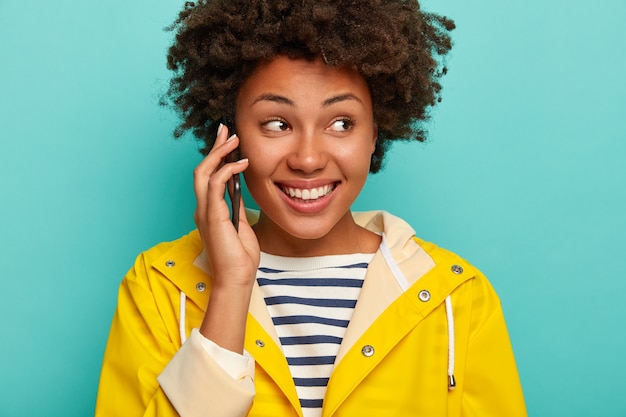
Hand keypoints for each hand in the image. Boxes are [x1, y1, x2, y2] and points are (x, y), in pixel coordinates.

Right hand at [193, 123, 258, 289]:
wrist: (237, 278)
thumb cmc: (240, 257)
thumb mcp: (241, 225)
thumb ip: (236, 207)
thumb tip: (239, 189)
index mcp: (208, 211)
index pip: (208, 177)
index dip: (217, 157)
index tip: (228, 141)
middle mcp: (202, 209)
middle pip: (202, 169)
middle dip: (214, 147)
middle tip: (226, 130)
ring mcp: (204, 212)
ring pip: (204, 172)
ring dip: (219, 153)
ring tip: (233, 139)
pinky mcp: (212, 216)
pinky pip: (215, 184)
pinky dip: (227, 170)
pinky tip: (241, 163)